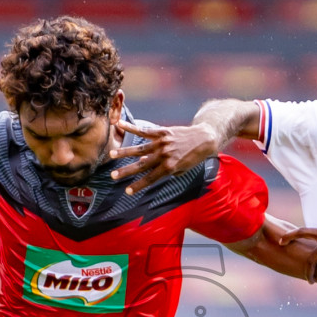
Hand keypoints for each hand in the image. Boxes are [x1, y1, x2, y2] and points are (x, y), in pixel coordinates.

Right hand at [107, 121, 221, 194]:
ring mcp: (162, 143)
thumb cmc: (192, 158)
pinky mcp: (162, 132)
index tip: (127, 191)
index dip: (138, 186)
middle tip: (113, 176)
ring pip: (139, 148)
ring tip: (112, 154)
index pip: (150, 179)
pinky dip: (131, 127)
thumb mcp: (181, 170)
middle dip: (126, 171)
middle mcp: (164, 155)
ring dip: (125, 152)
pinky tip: (120, 125)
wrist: (204, 140)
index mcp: (169, 167)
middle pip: (141, 165)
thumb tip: (146, 164)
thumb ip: (164, 170)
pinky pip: (144, 130)